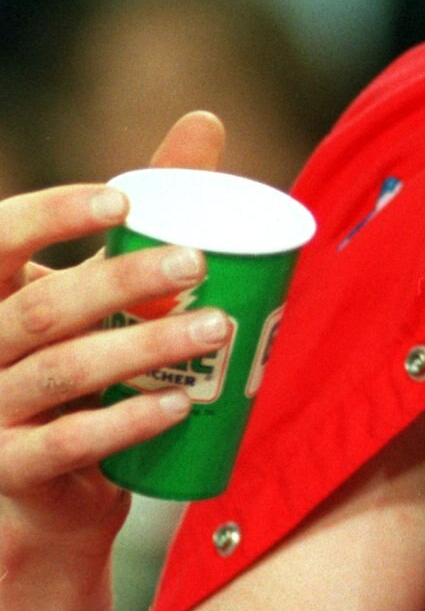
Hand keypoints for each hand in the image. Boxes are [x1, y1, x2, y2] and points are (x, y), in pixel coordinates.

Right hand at [0, 112, 225, 534]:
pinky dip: (128, 422)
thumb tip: (204, 123)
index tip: (122, 201)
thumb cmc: (73, 360)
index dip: (51, 215)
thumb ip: (141, 215)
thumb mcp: (96, 286)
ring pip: (63, 371)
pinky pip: (70, 443)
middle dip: (123, 281)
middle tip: (199, 263)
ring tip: (218, 326)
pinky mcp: (12, 469)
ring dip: (145, 348)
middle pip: (43, 308)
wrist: (44, 487)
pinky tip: (182, 405)